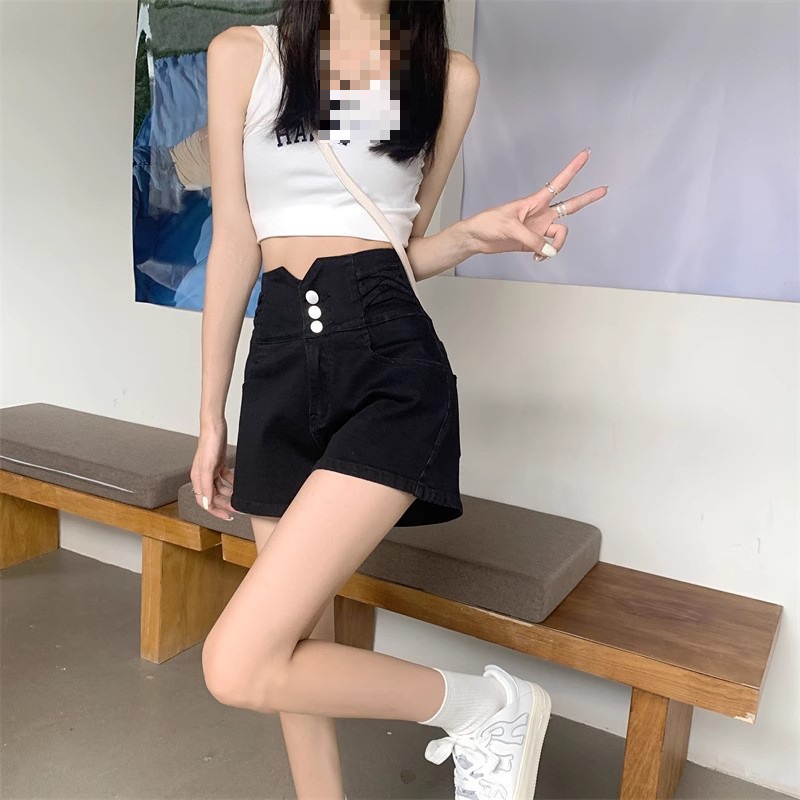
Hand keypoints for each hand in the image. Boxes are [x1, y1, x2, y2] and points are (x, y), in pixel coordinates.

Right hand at [190, 421, 236, 520]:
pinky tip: (239, 485)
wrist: (215, 425)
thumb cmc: (209, 443)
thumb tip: (206, 503)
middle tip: (238, 509)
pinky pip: (225, 478)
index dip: (216, 511)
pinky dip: (231, 483)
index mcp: (198, 479)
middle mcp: (203, 476)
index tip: (228, 517)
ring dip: (229, 495)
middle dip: (225, 504)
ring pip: (219, 489)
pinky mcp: (218, 463)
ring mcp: (211, 470)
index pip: (205, 502)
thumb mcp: (208, 466)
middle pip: (213, 497)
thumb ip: (206, 486)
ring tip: (240, 499)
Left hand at [465, 147, 607, 262]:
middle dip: (587, 198)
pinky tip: (536, 258)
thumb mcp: (510, 228)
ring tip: (541, 254)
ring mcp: (539, 228)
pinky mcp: (533, 242)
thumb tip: (549, 252)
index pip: (559, 182)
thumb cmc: (488, 224)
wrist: (476, 238)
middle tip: (604, 189)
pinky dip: (546, 254)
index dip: (573, 168)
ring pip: (560, 234)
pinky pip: (549, 248)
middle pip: (570, 206)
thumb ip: (532, 240)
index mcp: (535, 201)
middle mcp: (541, 213)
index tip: (586, 154)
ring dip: (556, 245)